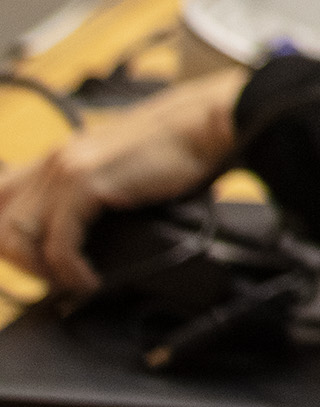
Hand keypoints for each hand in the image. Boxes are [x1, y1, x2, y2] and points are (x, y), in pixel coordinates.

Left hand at [0, 71, 241, 292]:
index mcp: (61, 155)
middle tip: (55, 280)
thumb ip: (99, 190)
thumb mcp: (124, 166)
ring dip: (40, 272)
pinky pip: (57, 245)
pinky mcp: (86, 184)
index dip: (8, 237)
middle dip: (22, 263)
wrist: (212, 122)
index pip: (2, 198)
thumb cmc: (182, 146)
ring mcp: (66, 169)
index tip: (34, 263)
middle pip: (2, 226)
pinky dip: (70, 273)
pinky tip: (90, 281)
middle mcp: (55, 160)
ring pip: (16, 238)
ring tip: (71, 283)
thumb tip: (92, 236)